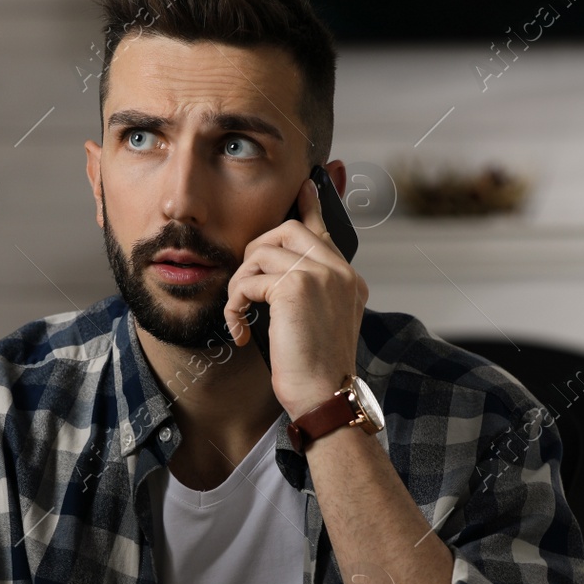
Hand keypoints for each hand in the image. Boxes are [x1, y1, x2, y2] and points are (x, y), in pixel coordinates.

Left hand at [223, 177, 367, 418]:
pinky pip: (248, 281)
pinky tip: (241, 330)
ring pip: (261, 253)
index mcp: (349, 280)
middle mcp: (339, 271)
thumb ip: (311, 293)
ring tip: (240, 314)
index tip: (304, 186)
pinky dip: (234, 305)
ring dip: (239, 283)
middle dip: (255, 252)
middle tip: (245, 286)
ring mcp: (320, 276)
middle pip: (287, 230)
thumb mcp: (320, 325)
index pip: (324, 231)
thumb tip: (276, 274)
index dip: (311, 206)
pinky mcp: (295, 288)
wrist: (325, 397)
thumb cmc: (316, 371)